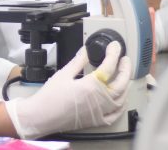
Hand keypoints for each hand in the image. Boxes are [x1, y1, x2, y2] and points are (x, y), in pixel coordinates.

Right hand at [5, 42, 131, 138]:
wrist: (41, 117)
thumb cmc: (49, 97)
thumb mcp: (63, 74)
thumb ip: (78, 61)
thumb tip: (86, 51)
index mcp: (91, 86)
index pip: (109, 66)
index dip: (114, 54)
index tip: (115, 47)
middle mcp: (99, 100)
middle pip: (121, 83)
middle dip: (125, 69)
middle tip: (124, 60)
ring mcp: (99, 112)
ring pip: (121, 99)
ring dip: (125, 86)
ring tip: (123, 77)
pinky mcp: (96, 121)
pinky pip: (115, 115)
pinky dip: (121, 106)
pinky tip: (121, 100)